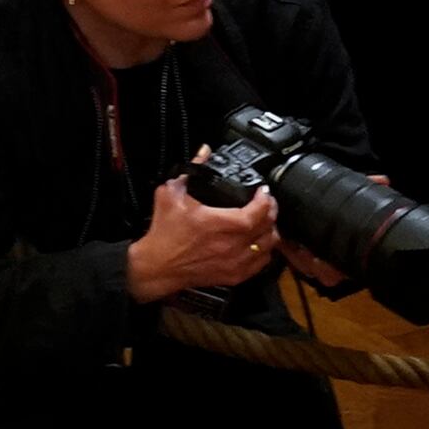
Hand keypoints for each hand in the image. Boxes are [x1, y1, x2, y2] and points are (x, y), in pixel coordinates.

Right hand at [126, 166, 279, 299]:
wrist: (158, 265)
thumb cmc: (165, 232)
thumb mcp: (171, 194)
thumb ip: (191, 170)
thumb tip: (204, 152)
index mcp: (219, 223)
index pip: (257, 212)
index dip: (265, 199)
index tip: (263, 191)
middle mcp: (232, 245)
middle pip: (268, 228)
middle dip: (270, 212)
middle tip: (266, 202)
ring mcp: (236, 263)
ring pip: (269, 246)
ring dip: (269, 231)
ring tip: (263, 221)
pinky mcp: (235, 276)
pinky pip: (262, 263)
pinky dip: (264, 251)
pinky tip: (257, 242)